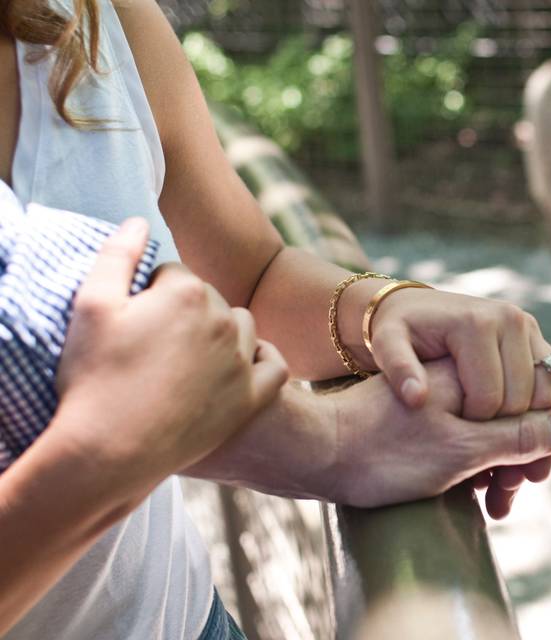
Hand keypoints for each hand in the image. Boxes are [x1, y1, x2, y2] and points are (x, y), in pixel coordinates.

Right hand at [54, 219, 288, 490]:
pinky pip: (275, 366)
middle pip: (209, 300)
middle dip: (184, 313)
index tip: (131, 319)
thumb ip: (116, 256)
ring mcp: (242, 360)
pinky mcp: (252, 398)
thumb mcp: (90, 305)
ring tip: (187, 359)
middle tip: (152, 346)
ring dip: (222, 334)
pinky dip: (262, 361)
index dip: (148, 293)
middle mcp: (225, 320)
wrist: (109, 449)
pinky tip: (241, 367)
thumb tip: (138, 222)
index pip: (173, 274)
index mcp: (188, 292)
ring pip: (242, 328)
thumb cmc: (95, 377)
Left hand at [354, 287, 550, 517]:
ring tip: (514, 476)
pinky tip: (528, 451)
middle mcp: (510, 321)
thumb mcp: (387, 349)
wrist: (415, 307)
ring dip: (541, 438)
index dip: (477, 436)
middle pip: (530, 399)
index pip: (494, 399)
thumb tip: (416, 397)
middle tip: (499, 482)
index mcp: (477, 325)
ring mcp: (528, 330)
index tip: (459, 455)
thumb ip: (400, 373)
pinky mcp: (535, 341)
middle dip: (516, 444)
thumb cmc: (398, 333)